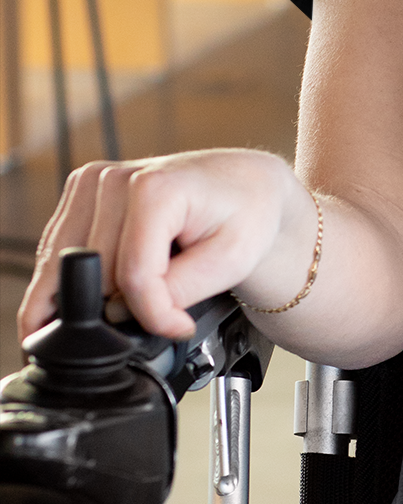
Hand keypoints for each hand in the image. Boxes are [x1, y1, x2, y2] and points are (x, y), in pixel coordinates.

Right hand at [17, 150, 300, 346]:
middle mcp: (113, 178)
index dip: (153, 313)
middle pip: (97, 275)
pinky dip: (76, 279)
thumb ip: (177, 290)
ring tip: (141, 286)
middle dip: (126, 302)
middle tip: (167, 299)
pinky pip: (57, 255)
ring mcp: (90, 184)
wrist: (242, 186)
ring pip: (65, 269)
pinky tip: (109, 278)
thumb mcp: (231, 260)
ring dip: (94, 294)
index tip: (179, 325)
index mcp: (154, 187)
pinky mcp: (78, 196)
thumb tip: (119, 313)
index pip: (132, 276)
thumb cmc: (243, 214)